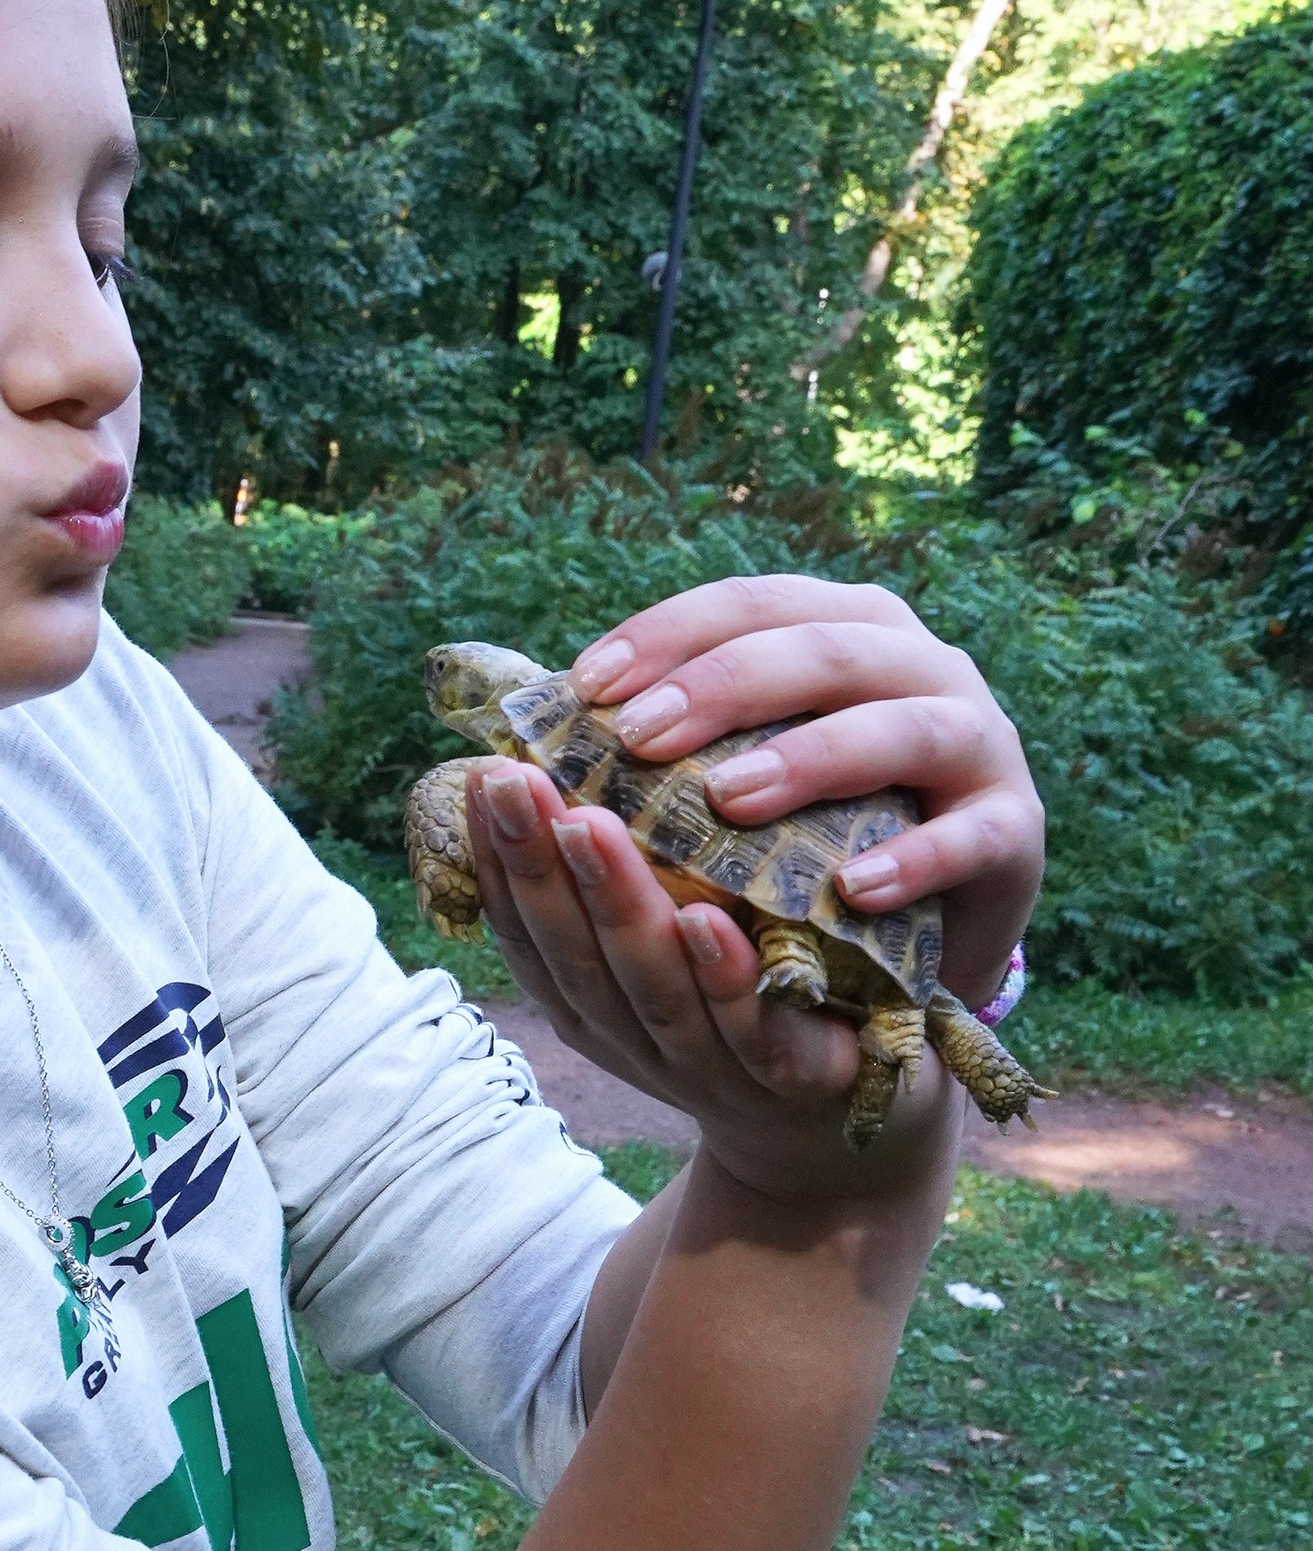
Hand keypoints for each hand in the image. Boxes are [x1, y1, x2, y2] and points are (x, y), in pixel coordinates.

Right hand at [467, 761, 959, 1207]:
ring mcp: (710, 1067)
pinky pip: (751, 1033)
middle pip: (574, 955)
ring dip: (615, 905)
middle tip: (513, 780)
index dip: (498, 865)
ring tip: (587, 824)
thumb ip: (627, 879)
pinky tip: (707, 920)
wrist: (839, 1138)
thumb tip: (575, 754)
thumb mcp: (668, 947)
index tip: (484, 779)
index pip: (529, 933)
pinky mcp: (794, 1083)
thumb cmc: (744, 1010)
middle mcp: (636, 1039)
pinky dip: (724, 979)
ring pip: (650, 987)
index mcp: (595, 1005)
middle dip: (538, 867)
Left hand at [567, 573, 1042, 1011]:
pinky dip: (914, 859)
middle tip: (637, 737)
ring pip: (900, 726)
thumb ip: (669, 738)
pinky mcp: (1016, 832)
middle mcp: (917, 668)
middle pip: (822, 647)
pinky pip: (972, 836)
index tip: (584, 688)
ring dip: (811, 758)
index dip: (667, 634)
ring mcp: (978, 743)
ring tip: (729, 800)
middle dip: (723, 685)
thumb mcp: (737, 778)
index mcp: (843, 631)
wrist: (913, 948)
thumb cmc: (806, 842)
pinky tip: (853, 889)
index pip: (750, 602)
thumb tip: (533, 718)